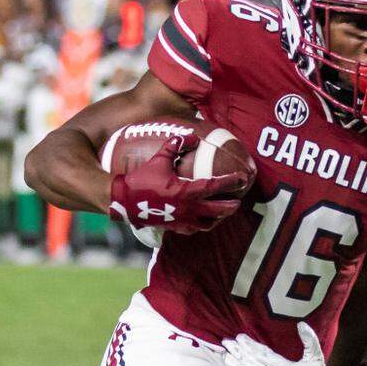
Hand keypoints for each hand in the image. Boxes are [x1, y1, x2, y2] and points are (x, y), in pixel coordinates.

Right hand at [109, 133, 244, 234]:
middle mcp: (188, 209)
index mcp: (186, 191)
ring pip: (208, 224)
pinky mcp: (175, 228)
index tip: (242, 178)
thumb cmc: (141, 179)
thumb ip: (175, 146)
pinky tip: (202, 219)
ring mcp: (182, 221)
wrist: (123, 202)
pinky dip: (202, 225)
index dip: (230, 182)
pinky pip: (194, 229)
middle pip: (218, 211)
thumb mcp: (158, 159)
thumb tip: (192, 136)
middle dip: (231, 206)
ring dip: (218, 218)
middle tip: (239, 200)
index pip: (214, 187)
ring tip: (223, 211)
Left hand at [222, 322, 347, 365]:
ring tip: (225, 356)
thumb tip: (301, 324)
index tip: (239, 337)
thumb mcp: (317, 359)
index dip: (249, 345)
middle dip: (238, 352)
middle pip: (251, 364)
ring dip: (235, 365)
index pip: (262, 354)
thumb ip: (310, 340)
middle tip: (226, 342)